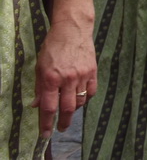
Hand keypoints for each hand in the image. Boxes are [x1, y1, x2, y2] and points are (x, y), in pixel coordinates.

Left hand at [34, 20, 96, 136]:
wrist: (72, 30)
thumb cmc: (53, 47)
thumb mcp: (39, 67)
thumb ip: (39, 87)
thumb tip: (37, 105)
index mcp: (51, 79)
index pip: (49, 107)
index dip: (47, 123)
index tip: (46, 133)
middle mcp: (67, 79)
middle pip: (67, 108)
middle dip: (64, 122)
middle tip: (61, 128)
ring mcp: (82, 75)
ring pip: (80, 101)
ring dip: (74, 109)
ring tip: (69, 109)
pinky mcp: (93, 71)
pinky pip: (91, 91)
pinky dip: (86, 98)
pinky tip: (80, 97)